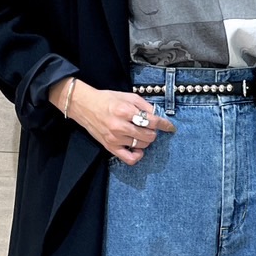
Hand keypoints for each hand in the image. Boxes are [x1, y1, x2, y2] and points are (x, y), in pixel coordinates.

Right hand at [49, 78, 175, 164]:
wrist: (85, 106)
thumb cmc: (106, 100)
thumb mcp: (127, 96)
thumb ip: (144, 105)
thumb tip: (157, 115)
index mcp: (125, 111)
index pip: (152, 121)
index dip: (164, 124)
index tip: (170, 127)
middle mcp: (120, 126)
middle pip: (149, 135)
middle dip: (154, 131)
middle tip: (149, 127)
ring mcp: (115, 138)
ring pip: (142, 145)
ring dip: (146, 140)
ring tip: (142, 134)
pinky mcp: (110, 147)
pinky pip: (129, 158)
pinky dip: (138, 155)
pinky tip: (138, 149)